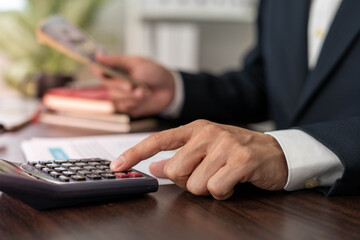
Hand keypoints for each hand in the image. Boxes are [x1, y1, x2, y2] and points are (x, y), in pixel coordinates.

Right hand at [92, 54, 174, 116]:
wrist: (170, 89)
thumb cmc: (154, 73)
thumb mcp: (136, 63)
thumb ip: (116, 61)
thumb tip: (98, 55)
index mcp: (117, 70)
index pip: (100, 71)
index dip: (98, 71)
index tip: (99, 71)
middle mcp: (117, 83)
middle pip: (107, 86)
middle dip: (120, 86)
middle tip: (130, 86)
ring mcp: (122, 96)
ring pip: (116, 98)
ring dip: (130, 95)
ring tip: (144, 91)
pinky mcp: (128, 107)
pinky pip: (124, 107)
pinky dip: (134, 103)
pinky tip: (144, 97)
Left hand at [111, 120, 287, 199]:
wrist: (275, 151)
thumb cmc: (236, 151)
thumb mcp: (205, 150)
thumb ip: (179, 157)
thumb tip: (154, 168)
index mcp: (196, 128)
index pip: (158, 140)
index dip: (135, 154)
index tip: (116, 166)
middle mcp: (208, 133)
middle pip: (174, 170)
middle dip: (187, 182)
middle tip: (205, 176)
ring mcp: (225, 145)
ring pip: (195, 184)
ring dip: (207, 189)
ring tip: (222, 178)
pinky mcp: (242, 160)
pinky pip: (216, 189)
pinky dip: (223, 194)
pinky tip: (233, 183)